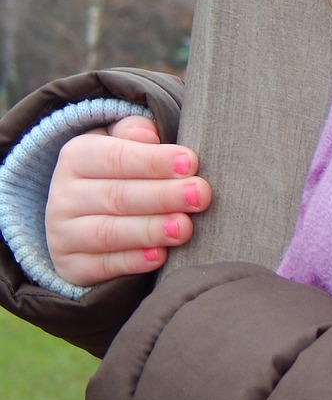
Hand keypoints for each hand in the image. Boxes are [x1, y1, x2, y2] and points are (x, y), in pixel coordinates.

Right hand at [46, 115, 211, 285]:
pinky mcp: (70, 266)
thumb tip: (149, 134)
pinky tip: (160, 257)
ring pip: (108, 233)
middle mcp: (64, 196)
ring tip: (185, 228)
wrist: (85, 216)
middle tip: (201, 196)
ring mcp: (63, 234)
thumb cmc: (123, 171)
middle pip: (117, 196)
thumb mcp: (123, 143)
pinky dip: (132, 262)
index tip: (190, 163)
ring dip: (150, 231)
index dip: (154, 161)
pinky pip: (101, 266)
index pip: (116, 157)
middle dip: (163, 196)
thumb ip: (136, 133)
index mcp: (77, 156)